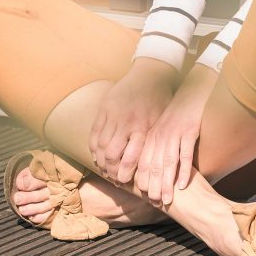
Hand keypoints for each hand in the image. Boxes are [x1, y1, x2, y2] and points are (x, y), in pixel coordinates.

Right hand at [88, 59, 177, 185]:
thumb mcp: (162, 121)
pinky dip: (93, 146)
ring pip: (100, 145)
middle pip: (111, 155)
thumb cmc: (161, 100)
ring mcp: (113, 114)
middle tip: (112, 179)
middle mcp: (126, 122)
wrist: (151, 73)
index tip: (123, 182)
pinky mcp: (104, 108)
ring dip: (100, 160)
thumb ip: (154, 141)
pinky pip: (94, 132)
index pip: (130, 158)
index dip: (124, 174)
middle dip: (110, 171)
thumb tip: (153, 166)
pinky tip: (97, 155)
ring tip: (104, 170)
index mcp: (143, 127)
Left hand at [132, 66, 214, 206]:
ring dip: (166, 183)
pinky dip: (184, 171)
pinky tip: (183, 185)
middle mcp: (159, 136)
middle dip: (153, 187)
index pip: (142, 162)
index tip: (144, 197)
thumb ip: (158, 147)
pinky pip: (185, 155)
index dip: (142, 180)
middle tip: (154, 204)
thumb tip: (154, 170)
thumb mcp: (163, 130)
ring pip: (167, 163)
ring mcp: (173, 134)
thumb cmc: (178, 116)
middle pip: (153, 165)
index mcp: (151, 137)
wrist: (192, 94)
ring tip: (167, 200)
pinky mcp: (188, 132)